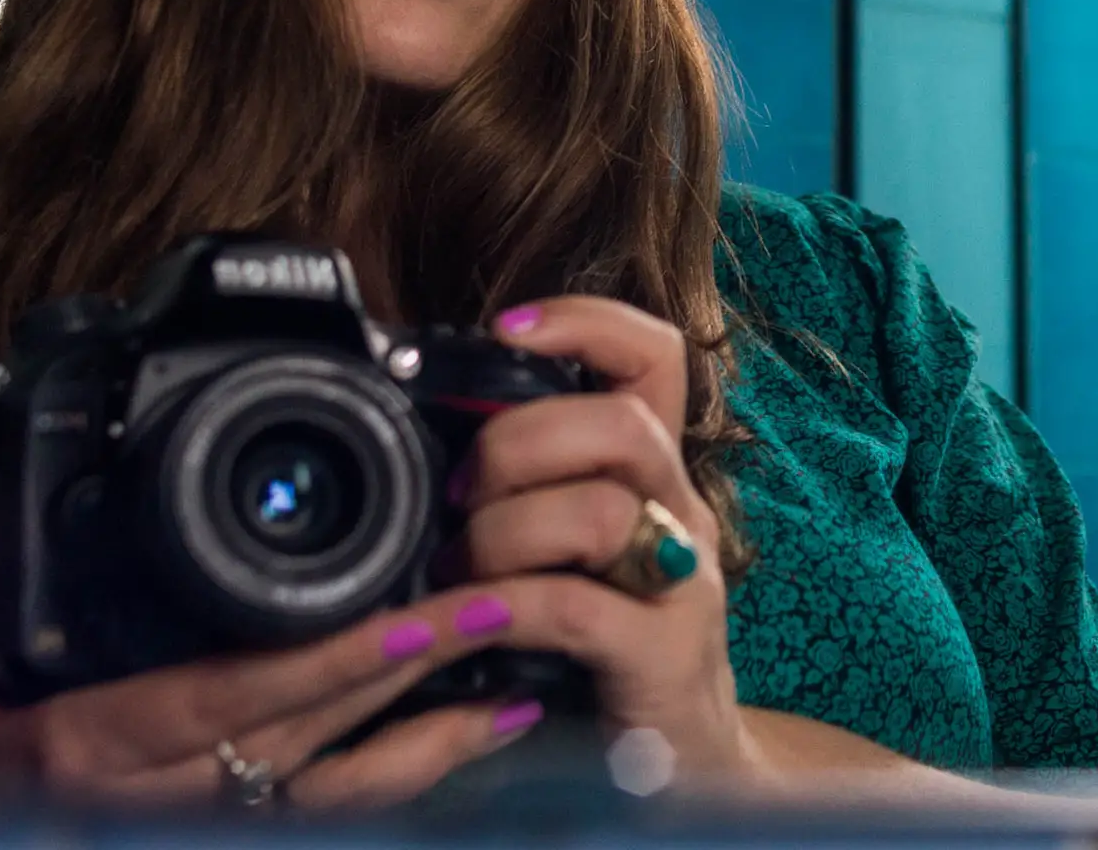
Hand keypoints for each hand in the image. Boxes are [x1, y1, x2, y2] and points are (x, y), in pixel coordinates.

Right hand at [0, 493, 548, 812]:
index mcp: (108, 747)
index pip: (242, 691)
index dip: (336, 657)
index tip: (413, 614)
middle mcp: (182, 794)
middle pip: (323, 727)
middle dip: (415, 669)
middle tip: (499, 604)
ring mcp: (222, 822)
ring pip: (355, 786)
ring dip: (439, 737)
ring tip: (520, 688)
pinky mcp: (249, 834)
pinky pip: (350, 813)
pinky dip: (419, 776)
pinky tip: (483, 736)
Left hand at [398, 296, 769, 788]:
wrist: (680, 774)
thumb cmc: (597, 657)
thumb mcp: (565, 556)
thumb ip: (521, 493)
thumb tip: (416, 433)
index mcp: (652, 478)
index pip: (654, 358)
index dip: (584, 323)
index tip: (501, 330)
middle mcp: (680, 517)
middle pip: (622, 423)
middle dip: (517, 441)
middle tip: (457, 495)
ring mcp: (681, 588)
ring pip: (601, 509)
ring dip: (502, 533)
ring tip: (457, 575)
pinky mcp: (664, 660)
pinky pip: (574, 608)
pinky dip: (501, 607)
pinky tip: (464, 623)